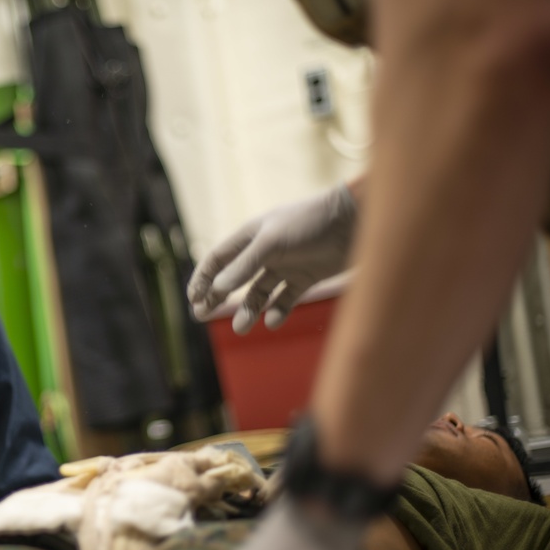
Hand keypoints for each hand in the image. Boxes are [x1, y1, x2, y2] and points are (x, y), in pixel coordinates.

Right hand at [187, 183, 356, 333]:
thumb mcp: (272, 242)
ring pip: (258, 294)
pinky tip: (273, 321)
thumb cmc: (310, 224)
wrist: (355, 222)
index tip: (194, 299)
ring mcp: (285, 266)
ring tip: (242, 328)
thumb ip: (245, 265)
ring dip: (247, 310)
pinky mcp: (305, 279)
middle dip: (216, 297)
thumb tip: (218, 289)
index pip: (217, 260)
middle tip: (202, 316)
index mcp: (251, 236)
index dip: (203, 278)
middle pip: (233, 279)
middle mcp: (264, 252)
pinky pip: (285, 300)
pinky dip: (277, 312)